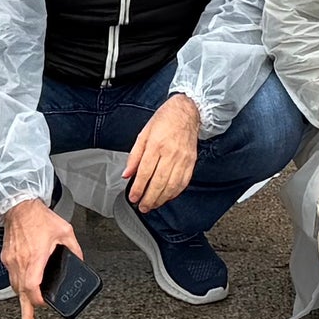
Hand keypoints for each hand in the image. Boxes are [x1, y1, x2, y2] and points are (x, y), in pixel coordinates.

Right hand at [0, 194, 84, 318]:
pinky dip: (19, 285)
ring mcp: (11, 260)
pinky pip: (12, 277)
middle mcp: (21, 261)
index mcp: (35, 256)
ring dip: (23, 298)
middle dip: (26, 311)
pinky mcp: (6, 257)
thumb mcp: (65, 231)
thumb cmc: (39, 217)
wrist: (18, 204)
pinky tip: (25, 288)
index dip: (36, 300)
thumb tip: (79, 262)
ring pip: (15, 287)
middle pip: (21, 293)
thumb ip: (74, 249)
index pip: (32, 286)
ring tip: (27, 314)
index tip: (43, 306)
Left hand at [119, 93, 201, 212]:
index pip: (145, 172)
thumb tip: (127, 173)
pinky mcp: (191, 162)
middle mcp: (170, 153)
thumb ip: (134, 155)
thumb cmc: (164, 120)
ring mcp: (183, 159)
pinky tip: (167, 197)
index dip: (138, 188)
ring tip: (153, 205)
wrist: (186, 112)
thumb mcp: (143, 133)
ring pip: (172, 185)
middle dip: (149, 198)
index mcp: (156, 145)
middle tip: (142, 207)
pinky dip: (175, 193)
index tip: (133, 197)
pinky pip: (183, 182)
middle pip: (159, 182)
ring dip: (161, 199)